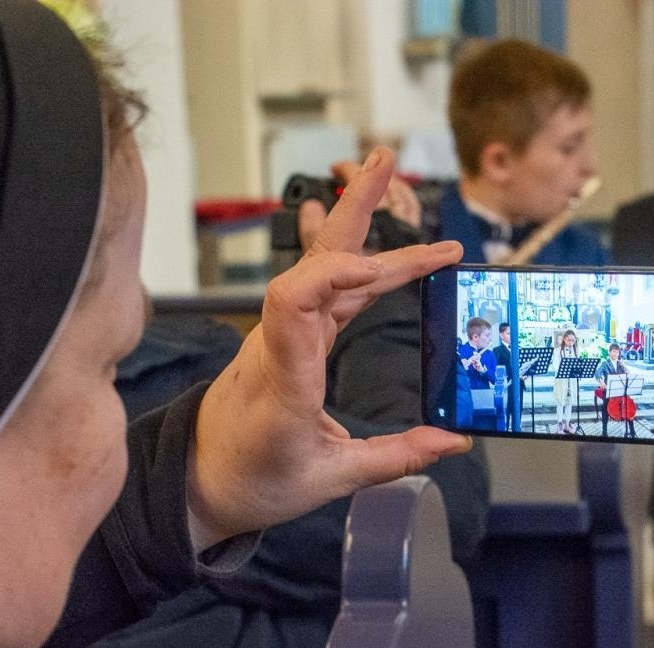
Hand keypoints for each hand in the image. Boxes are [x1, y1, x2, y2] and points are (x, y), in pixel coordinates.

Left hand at [188, 149, 468, 545]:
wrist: (200, 480)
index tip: (380, 268)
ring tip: (384, 174)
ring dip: (358, 222)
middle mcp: (279, 345)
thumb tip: (453, 443)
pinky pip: (323, 289)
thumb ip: (396, 457)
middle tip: (384, 162)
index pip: (295, 303)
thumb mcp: (330, 479)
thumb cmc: (253, 480)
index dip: (335, 274)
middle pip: (315, 262)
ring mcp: (281, 336)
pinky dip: (358, 264)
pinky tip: (380, 246)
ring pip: (322, 268)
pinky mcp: (288, 340)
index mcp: (285, 379)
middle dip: (352, 209)